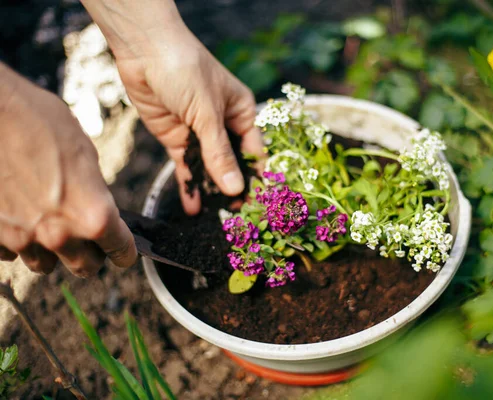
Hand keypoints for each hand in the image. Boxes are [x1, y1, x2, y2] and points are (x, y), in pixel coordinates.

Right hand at [0, 63, 137, 276]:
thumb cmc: (36, 121)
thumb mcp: (84, 153)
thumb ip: (93, 190)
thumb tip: (94, 202)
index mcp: (93, 214)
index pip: (121, 250)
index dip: (125, 251)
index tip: (124, 252)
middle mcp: (60, 234)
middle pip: (85, 267)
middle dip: (90, 256)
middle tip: (88, 241)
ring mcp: (22, 239)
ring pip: (45, 265)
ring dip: (51, 252)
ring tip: (48, 226)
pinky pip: (10, 253)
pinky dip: (16, 242)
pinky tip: (17, 218)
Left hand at [114, 24, 262, 214]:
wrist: (143, 51)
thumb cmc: (186, 71)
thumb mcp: (208, 114)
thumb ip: (219, 154)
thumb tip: (235, 188)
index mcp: (242, 113)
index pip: (255, 152)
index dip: (257, 178)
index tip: (259, 205)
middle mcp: (223, 126)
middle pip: (232, 164)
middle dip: (234, 189)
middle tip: (237, 218)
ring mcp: (199, 134)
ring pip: (209, 169)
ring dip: (211, 192)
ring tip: (216, 219)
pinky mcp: (177, 139)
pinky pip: (187, 167)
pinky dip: (189, 186)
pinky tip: (193, 207)